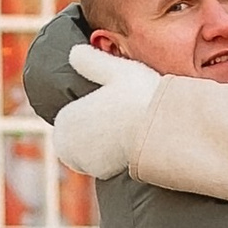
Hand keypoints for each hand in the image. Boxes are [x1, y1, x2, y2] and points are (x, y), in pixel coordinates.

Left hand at [51, 47, 157, 182]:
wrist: (162, 130)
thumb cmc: (138, 95)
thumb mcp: (114, 69)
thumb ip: (90, 60)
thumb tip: (74, 51)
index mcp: (65, 119)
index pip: (70, 116)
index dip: (87, 109)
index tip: (105, 104)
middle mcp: (67, 145)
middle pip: (77, 136)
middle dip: (91, 129)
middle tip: (114, 116)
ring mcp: (84, 163)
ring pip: (89, 151)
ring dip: (100, 144)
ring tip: (123, 128)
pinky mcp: (103, 175)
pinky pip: (103, 164)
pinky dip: (112, 156)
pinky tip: (128, 143)